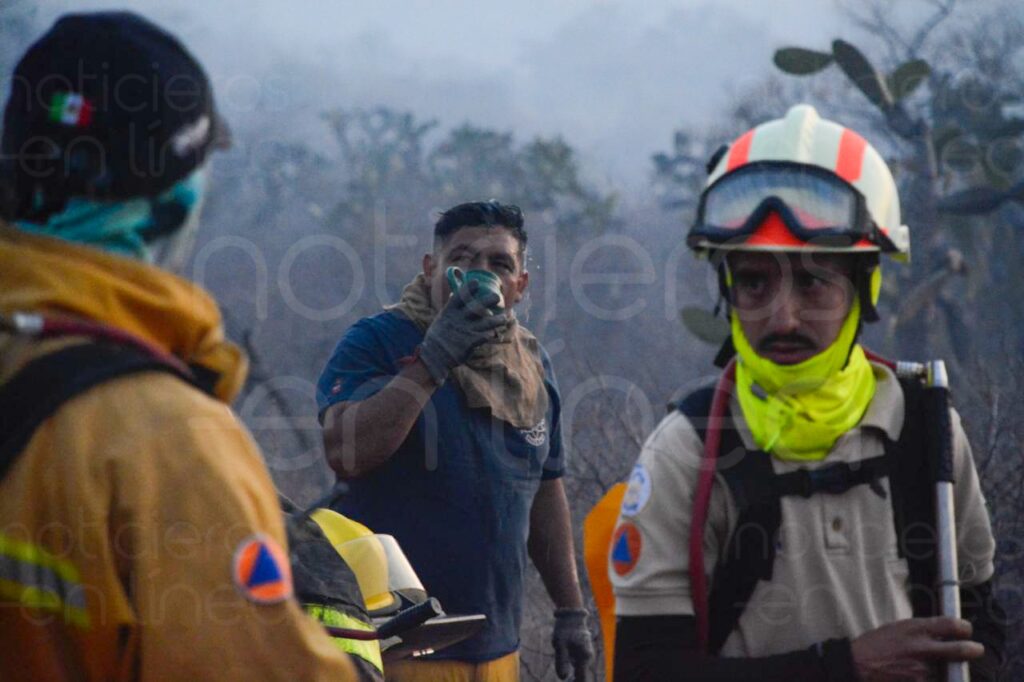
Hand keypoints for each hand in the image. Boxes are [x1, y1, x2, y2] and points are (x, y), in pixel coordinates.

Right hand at [418, 280, 507, 383]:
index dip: (468, 288)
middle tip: (497, 297)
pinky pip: (484, 336)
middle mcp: (457, 319)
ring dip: (496, 320)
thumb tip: (453, 293)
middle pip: (476, 307)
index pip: (459, 296)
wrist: (434, 357)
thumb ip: (450, 307)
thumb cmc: (439, 337)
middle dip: (488, 300)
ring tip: (503, 318)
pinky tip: (494, 334)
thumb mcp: (441, 320)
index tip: (477, 282)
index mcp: (449, 312)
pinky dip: (490, 334)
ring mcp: (464, 331)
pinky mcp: (469, 343)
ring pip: (485, 322)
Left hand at [552, 607, 593, 680]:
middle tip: (561, 651)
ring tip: (562, 644)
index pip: (582, 680)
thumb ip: (561, 662)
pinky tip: (564, 643)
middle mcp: (587, 658)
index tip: (568, 680)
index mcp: (584, 658)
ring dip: (565, 659)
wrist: (572, 614)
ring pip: (573, 665)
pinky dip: (566, 654)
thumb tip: (563, 678)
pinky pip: (573, 659)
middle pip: (577, 673)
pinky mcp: (582, 651)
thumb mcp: (560, 645)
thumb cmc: (565, 629)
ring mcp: (585, 655)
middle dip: (566, 668)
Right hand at [850, 617, 983, 680]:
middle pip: (960, 649)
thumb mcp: (897, 628)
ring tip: (934, 666)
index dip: (964, 627)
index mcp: (914, 628)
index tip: (966, 630)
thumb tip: (941, 634)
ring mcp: (922, 669)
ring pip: (949, 670)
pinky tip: (923, 675)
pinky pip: (936, 680)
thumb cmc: (874, 645)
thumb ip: (920, 631)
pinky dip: (935, 677)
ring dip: (948, 669)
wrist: (857, 664)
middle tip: (976, 650)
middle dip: (973, 650)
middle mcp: (921, 647)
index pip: (950, 624)